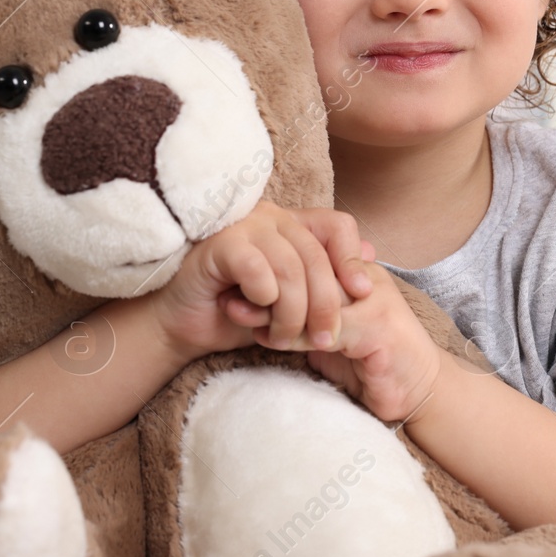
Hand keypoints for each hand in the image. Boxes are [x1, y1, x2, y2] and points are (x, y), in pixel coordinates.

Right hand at [145, 200, 368, 361]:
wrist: (183, 328)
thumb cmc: (238, 314)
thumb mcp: (292, 302)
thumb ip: (325, 283)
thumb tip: (372, 259)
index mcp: (291, 225)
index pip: (337, 225)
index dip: (352, 257)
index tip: (362, 293)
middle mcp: (270, 217)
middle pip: (317, 255)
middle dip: (326, 304)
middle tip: (324, 339)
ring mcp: (243, 227)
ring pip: (290, 267)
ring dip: (292, 313)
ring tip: (283, 338)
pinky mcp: (219, 245)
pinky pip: (258, 270)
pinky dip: (263, 299)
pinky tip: (251, 314)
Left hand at [225, 242, 446, 425]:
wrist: (416, 392)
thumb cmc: (368, 362)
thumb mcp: (327, 330)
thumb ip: (299, 311)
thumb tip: (249, 300)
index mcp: (356, 270)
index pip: (310, 252)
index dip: (270, 260)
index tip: (231, 270)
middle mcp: (367, 278)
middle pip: (308, 267)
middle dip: (264, 277)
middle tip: (223, 285)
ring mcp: (376, 300)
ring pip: (315, 295)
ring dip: (271, 305)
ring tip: (233, 310)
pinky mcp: (379, 329)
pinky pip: (327, 328)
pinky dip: (294, 334)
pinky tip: (266, 340)